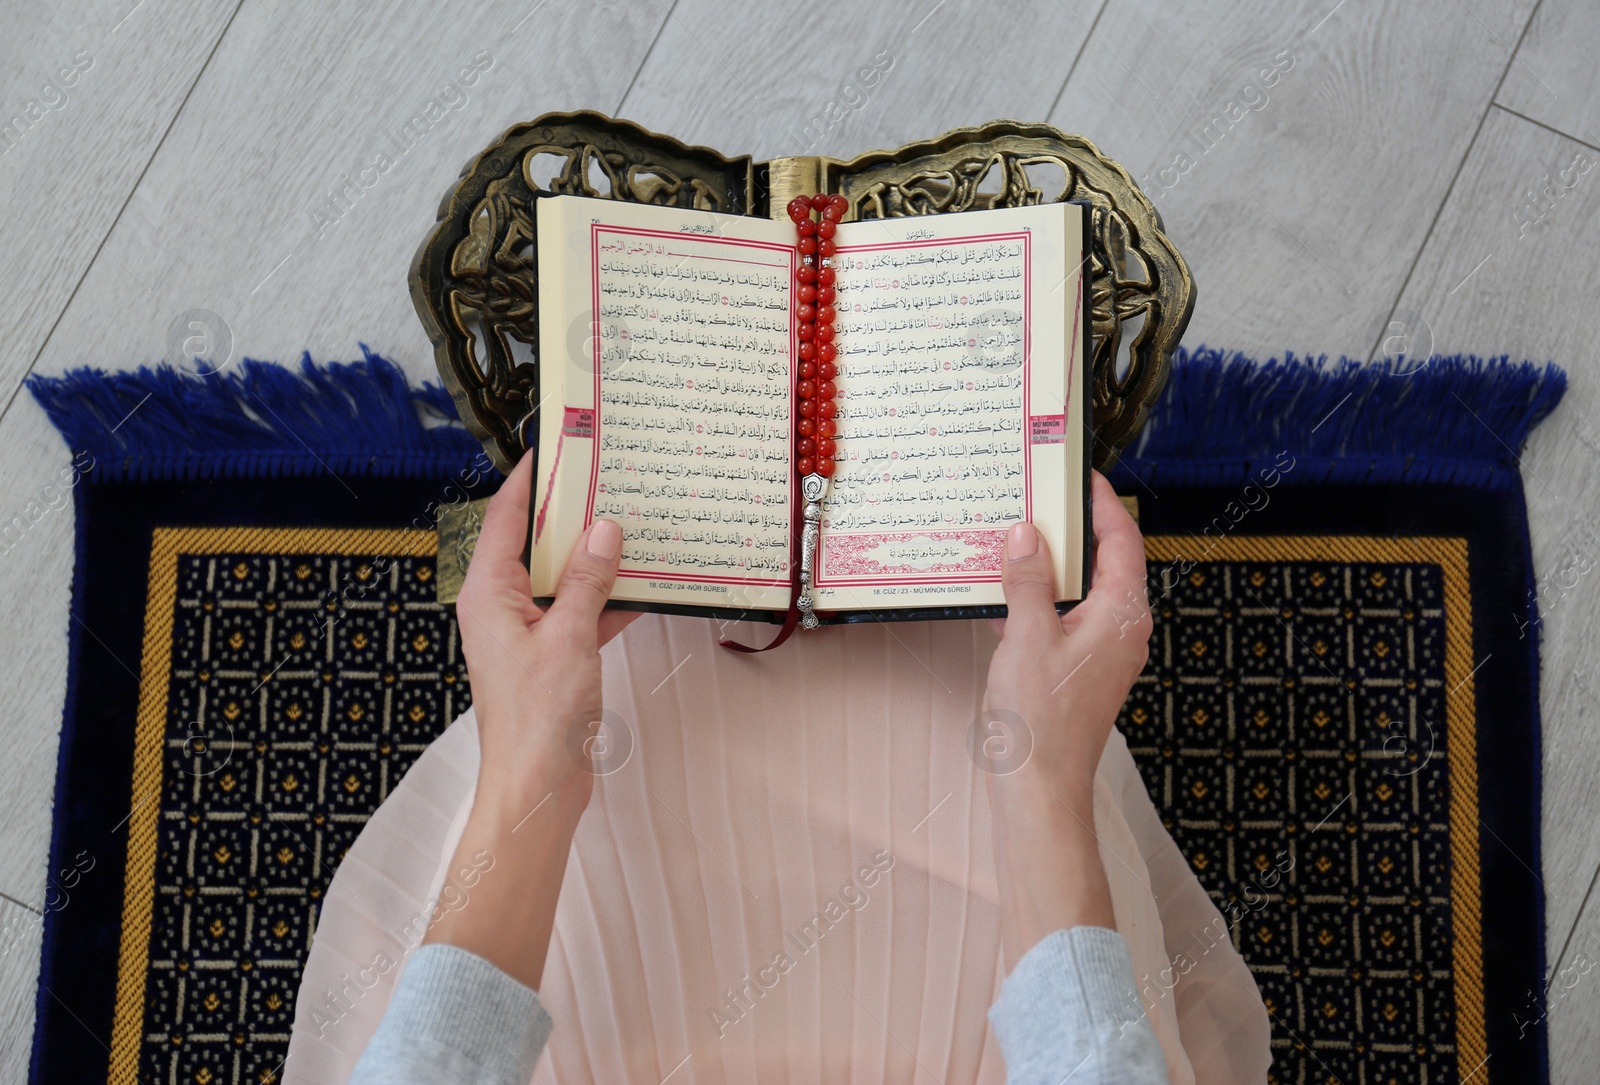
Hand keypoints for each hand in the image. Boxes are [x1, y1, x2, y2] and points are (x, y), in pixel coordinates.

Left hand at [453, 451, 637, 809]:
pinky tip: (641, 586)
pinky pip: (579, 613)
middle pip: (534, 543)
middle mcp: (501, 608)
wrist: (536, 788)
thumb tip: (604, 530)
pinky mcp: (552, 657)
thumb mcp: (569, 638)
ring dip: (594, 558)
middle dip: (570, 515)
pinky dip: (606, 600)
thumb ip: (587, 581)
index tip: (555, 447)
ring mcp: (526, 634)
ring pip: (562, 578)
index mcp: (487, 594)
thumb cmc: (536, 721)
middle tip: (605, 478)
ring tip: (630, 524)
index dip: (528, 479)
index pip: (505, 518)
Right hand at [980, 472, 1151, 968]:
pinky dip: (1042, 601)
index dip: (1103, 504)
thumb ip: (1027, 582)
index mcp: (1122, 615)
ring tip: (1019, 536)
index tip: (1082, 474)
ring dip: (1053, 566)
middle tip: (1043, 496)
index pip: (1121, 541)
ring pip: (1084, 592)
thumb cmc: (1040, 722)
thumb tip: (1027, 533)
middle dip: (1075, 530)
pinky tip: (1005, 594)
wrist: (1040, 791)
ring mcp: (1104, 654)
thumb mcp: (1025, 638)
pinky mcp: (1082, 673)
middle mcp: (1123, 631)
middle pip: (1106, 563)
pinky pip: (1067, 620)